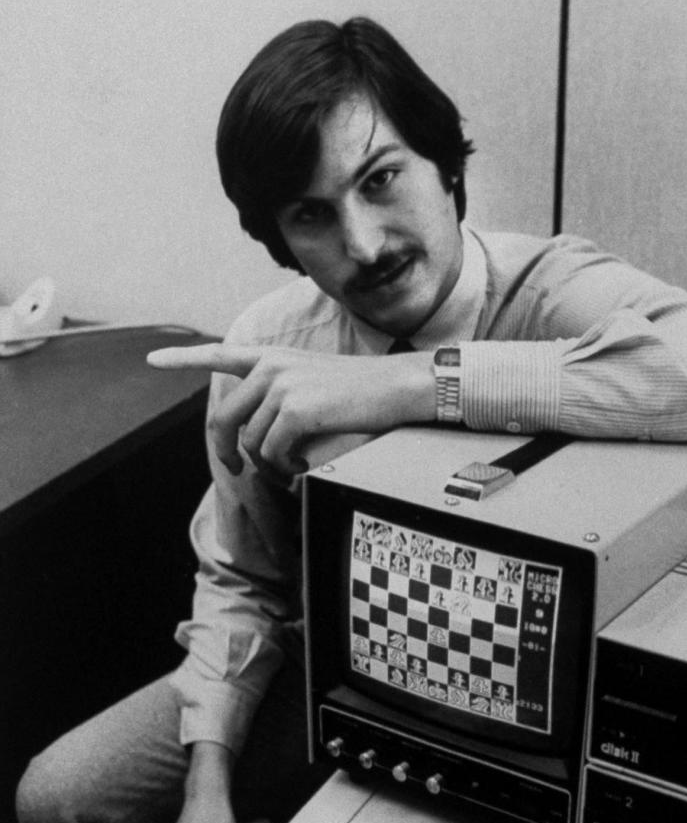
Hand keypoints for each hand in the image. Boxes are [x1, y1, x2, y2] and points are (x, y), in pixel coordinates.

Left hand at [148, 343, 434, 479]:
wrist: (398, 388)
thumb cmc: (363, 392)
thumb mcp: (314, 382)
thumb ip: (280, 395)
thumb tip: (257, 434)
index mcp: (274, 357)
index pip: (218, 354)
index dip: (182, 359)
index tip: (153, 359)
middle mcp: (271, 367)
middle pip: (224, 418)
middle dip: (225, 451)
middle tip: (234, 468)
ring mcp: (281, 387)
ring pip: (251, 443)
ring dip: (269, 465)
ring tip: (291, 467)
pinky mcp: (295, 410)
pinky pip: (272, 453)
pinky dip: (285, 468)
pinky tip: (302, 466)